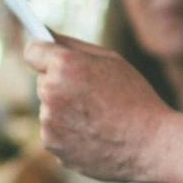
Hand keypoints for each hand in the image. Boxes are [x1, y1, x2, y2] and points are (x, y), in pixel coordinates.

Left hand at [23, 34, 182, 182]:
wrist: (149, 143)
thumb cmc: (135, 97)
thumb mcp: (112, 60)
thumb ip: (74, 46)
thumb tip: (46, 37)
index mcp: (66, 66)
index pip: (32, 51)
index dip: (43, 51)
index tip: (49, 55)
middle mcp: (50, 93)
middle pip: (44, 80)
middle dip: (61, 82)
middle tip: (93, 90)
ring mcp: (49, 123)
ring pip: (49, 108)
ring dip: (65, 109)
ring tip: (98, 115)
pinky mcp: (52, 146)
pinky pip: (55, 131)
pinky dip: (69, 131)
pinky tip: (94, 131)